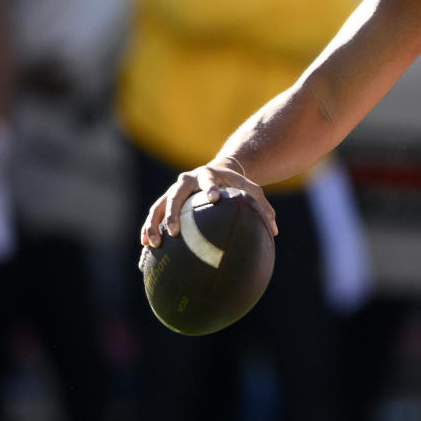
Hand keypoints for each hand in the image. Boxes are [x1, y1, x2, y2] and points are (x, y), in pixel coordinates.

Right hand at [140, 158, 277, 247]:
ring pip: (157, 207)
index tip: (215, 198)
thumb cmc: (236, 183)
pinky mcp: (164, 203)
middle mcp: (186, 182)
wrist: (217, 171)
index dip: (210, 188)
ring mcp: (172, 192)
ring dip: (153, 224)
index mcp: (207, 175)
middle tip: (175, 231)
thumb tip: (274, 231)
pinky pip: (152, 218)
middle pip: (175, 195)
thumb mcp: (251, 190)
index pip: (208, 180)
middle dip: (172, 213)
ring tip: (153, 243)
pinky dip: (148, 231)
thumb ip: (262, 207)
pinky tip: (145, 248)